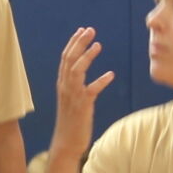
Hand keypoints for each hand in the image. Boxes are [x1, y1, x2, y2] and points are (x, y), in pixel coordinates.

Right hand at [51, 27, 113, 159]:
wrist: (66, 142)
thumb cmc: (71, 121)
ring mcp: (73, 96)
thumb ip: (74, 85)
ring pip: (77, 70)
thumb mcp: (70, 99)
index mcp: (62, 84)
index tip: (82, 30)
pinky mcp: (82, 106)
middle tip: (90, 30)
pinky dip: (100, 81)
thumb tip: (80, 72)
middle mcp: (65, 87)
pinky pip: (91, 90)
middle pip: (69, 59)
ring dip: (87, 56)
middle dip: (79, 43)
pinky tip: (110, 75)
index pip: (65, 58)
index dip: (73, 43)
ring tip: (98, 45)